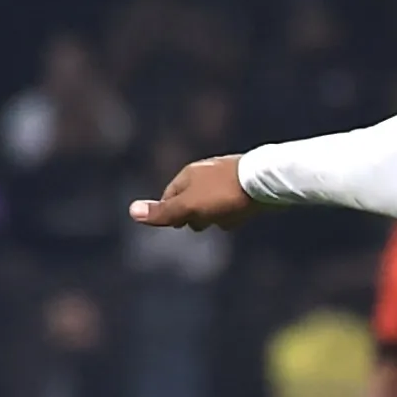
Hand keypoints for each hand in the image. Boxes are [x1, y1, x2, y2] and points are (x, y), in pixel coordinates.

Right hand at [129, 155, 256, 229]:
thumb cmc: (224, 194)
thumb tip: (131, 211)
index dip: (173, 214)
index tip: (182, 224)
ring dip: (217, 216)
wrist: (265, 182)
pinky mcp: (243, 184)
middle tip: (206, 222)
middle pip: (191, 202)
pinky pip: (231, 203)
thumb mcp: (189, 206)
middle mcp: (204, 172)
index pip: (169, 197)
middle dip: (197, 216)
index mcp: (188, 175)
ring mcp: (224, 177)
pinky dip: (233, 212)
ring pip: (212, 204)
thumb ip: (164, 212)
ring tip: (228, 218)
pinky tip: (241, 215)